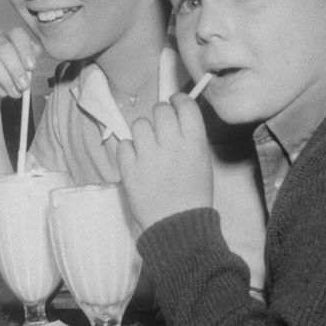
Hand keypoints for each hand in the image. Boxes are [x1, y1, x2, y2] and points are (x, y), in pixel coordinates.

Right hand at [0, 27, 41, 109]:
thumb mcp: (19, 70)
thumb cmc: (2, 78)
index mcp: (6, 36)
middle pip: (4, 48)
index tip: (32, 67)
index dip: (25, 49)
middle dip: (17, 69)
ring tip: (14, 94)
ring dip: (6, 80)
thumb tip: (36, 50)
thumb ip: (29, 59)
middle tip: (24, 87)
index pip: (17, 34)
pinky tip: (1, 93)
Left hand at [117, 93, 213, 229]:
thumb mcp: (202, 162)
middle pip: (160, 110)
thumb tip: (175, 117)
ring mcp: (148, 156)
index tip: (174, 103)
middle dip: (160, 116)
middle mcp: (171, 144)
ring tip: (147, 147)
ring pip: (139, 124)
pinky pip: (124, 144)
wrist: (177, 225)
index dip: (178, 100)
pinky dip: (129, 151)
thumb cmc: (193, 195)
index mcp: (195, 142)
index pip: (184, 104)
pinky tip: (136, 161)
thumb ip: (189, 137)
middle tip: (160, 129)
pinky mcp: (129, 168)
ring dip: (143, 132)